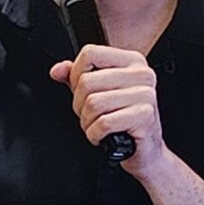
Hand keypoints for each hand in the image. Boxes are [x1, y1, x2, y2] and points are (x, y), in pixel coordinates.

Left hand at [46, 45, 164, 173]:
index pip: (90, 53)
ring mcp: (145, 94)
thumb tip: (58, 70)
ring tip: (98, 126)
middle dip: (79, 105)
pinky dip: (95, 134)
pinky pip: (104, 123)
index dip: (76, 74)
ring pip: (93, 103)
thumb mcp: (98, 93)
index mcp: (132, 61)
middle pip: (87, 81)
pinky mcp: (144, 116)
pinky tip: (104, 136)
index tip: (81, 91)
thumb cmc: (123, 121)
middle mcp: (142, 74)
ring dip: (87, 122)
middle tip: (91, 115)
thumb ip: (77, 78)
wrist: (145, 151)